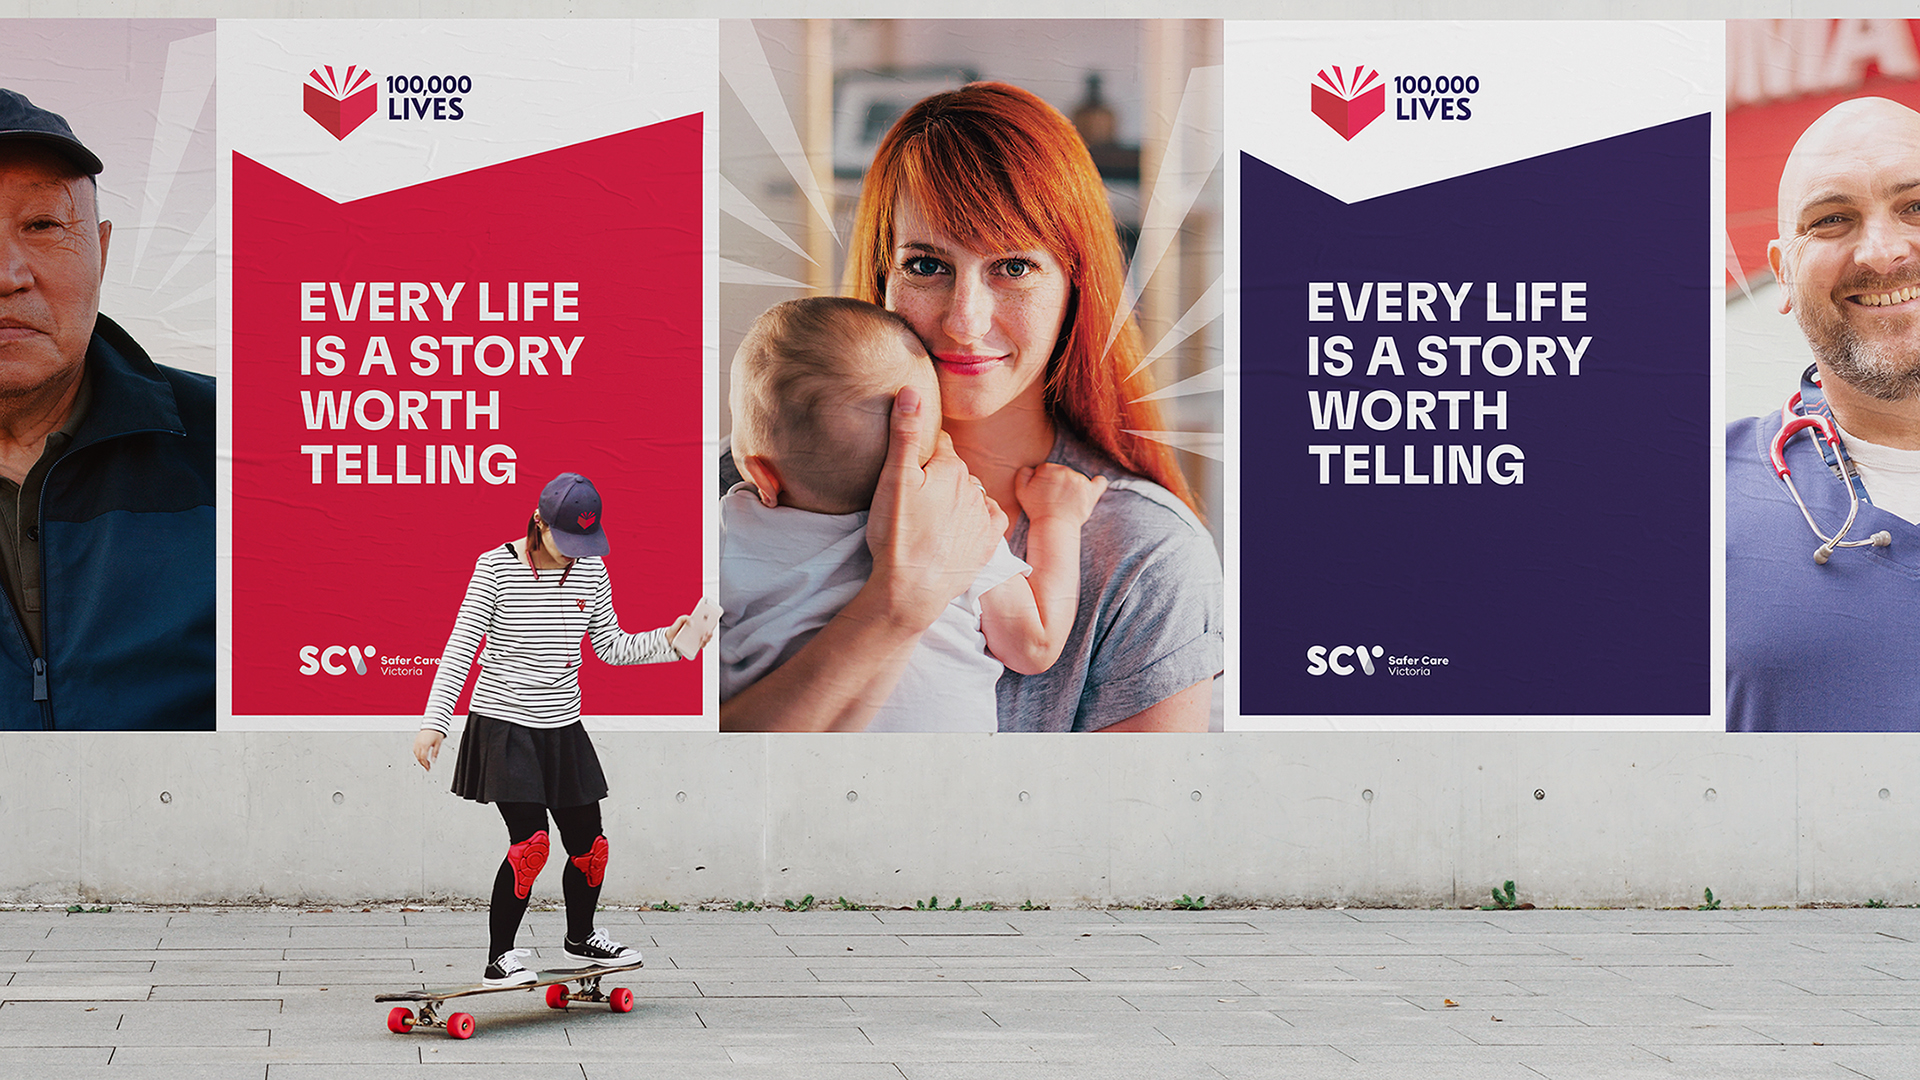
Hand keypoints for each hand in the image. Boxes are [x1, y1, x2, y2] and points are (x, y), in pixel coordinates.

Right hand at [413, 729, 443, 770]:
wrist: (432, 724)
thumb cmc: (436, 732)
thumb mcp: (438, 743)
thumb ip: (435, 753)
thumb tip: (433, 761)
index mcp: (424, 745)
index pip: (423, 758)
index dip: (425, 764)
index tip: (428, 768)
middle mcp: (419, 744)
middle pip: (418, 757)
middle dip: (422, 763)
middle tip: (427, 767)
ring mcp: (416, 742)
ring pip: (415, 754)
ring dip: (419, 759)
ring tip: (425, 762)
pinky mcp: (416, 740)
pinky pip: (414, 750)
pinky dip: (417, 754)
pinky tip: (421, 756)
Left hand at [666, 613, 712, 658]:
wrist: (668, 639)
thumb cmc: (675, 629)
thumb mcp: (680, 620)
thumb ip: (685, 618)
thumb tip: (692, 622)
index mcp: (696, 626)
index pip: (706, 624)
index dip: (711, 623)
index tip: (713, 621)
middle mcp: (697, 633)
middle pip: (707, 633)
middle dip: (710, 632)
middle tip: (708, 631)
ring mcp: (696, 640)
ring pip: (706, 640)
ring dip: (707, 639)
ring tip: (704, 637)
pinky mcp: (693, 647)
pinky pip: (700, 646)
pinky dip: (702, 645)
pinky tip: (701, 643)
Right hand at [866, 385, 1000, 629]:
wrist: (911, 590)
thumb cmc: (896, 534)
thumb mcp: (893, 480)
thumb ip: (905, 433)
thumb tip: (913, 389)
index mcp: (951, 469)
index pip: (940, 444)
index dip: (923, 451)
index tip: (910, 463)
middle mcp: (974, 489)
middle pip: (955, 471)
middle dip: (940, 475)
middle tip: (916, 493)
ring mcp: (983, 517)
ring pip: (971, 494)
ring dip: (957, 497)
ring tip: (932, 514)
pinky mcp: (987, 544)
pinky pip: (989, 518)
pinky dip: (977, 517)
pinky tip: (961, 524)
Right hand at [1015, 463, 1107, 526]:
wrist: (1053, 526)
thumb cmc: (1036, 510)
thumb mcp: (1021, 491)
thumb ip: (1023, 474)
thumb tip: (1032, 469)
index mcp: (1047, 468)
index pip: (1047, 470)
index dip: (1044, 481)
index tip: (1044, 493)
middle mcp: (1065, 470)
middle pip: (1063, 473)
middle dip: (1059, 483)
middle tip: (1055, 499)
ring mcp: (1079, 480)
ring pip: (1077, 479)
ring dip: (1073, 487)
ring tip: (1067, 502)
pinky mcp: (1091, 491)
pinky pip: (1100, 482)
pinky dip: (1098, 483)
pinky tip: (1095, 484)